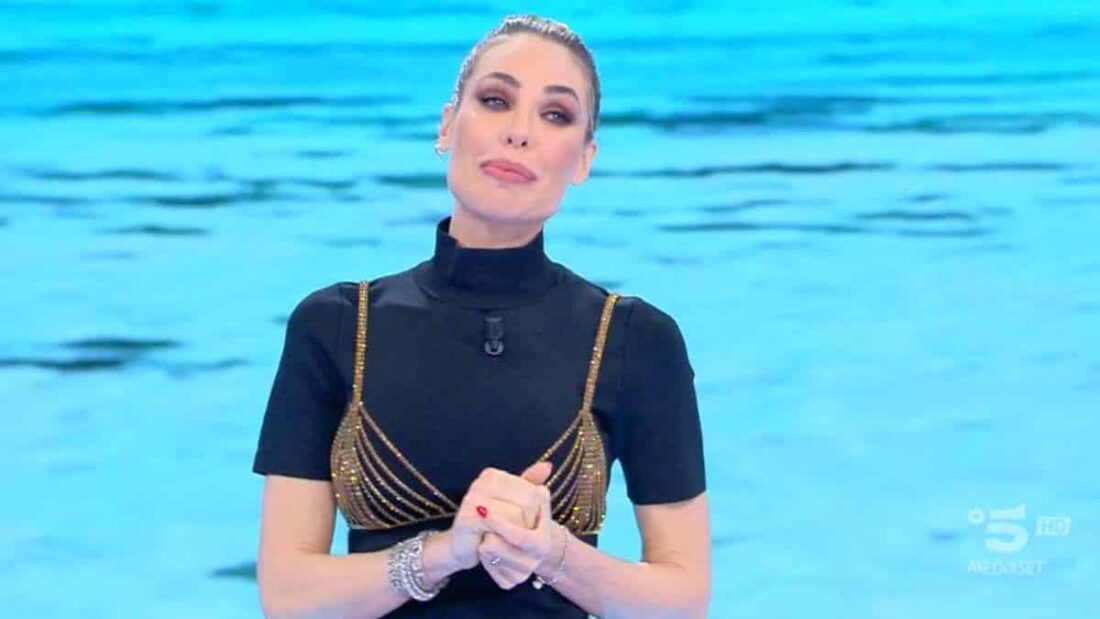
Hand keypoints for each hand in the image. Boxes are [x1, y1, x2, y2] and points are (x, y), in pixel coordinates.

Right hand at [441, 463, 546, 571]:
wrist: (462, 548)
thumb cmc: (488, 527)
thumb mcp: (512, 505)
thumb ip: (528, 485)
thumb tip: (547, 466)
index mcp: (492, 476)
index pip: (532, 491)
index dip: (533, 512)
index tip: (519, 524)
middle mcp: (481, 483)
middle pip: (528, 502)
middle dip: (526, 524)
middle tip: (512, 534)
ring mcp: (472, 498)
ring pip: (517, 516)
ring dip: (515, 534)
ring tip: (502, 539)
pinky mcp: (468, 518)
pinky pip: (500, 528)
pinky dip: (502, 540)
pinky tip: (491, 542)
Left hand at [477, 461, 561, 589]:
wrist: (522, 547)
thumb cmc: (522, 517)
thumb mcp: (526, 500)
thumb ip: (531, 483)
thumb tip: (546, 466)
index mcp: (543, 539)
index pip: (521, 535)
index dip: (500, 521)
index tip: (482, 507)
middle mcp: (536, 559)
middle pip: (503, 550)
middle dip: (490, 532)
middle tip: (478, 517)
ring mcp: (524, 572)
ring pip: (495, 559)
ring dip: (484, 545)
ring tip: (483, 534)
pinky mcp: (510, 582)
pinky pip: (494, 574)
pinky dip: (485, 562)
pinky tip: (483, 549)